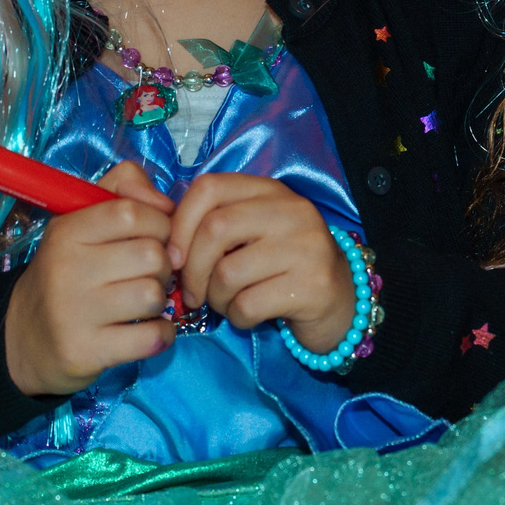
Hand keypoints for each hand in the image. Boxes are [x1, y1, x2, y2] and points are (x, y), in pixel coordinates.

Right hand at [3, 161, 174, 397]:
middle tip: (148, 276)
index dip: (159, 224)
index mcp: (66, 232)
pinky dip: (162, 334)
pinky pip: (153, 336)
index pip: (132, 213)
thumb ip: (123, 189)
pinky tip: (146, 331)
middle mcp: (66, 269)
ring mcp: (74, 313)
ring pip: (153, 295)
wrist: (26, 341)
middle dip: (163, 266)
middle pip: (152, 255)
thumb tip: (165, 203)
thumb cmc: (67, 273)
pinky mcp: (85, 351)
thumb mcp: (81, 221)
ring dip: (159, 301)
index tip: (155, 239)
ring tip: (142, 304)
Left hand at [169, 174, 354, 354]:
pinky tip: (248, 314)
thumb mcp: (251, 232)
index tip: (174, 257)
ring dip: (215, 298)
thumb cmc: (281, 267)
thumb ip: (212, 223)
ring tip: (226, 303)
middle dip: (192, 269)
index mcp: (270, 191)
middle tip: (192, 293)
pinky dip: (237, 317)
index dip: (180, 224)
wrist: (343, 301)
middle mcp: (293, 211)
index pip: (209, 188)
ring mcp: (307, 247)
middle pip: (215, 229)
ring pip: (229, 273)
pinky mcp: (314, 286)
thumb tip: (161, 242)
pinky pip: (248, 305)